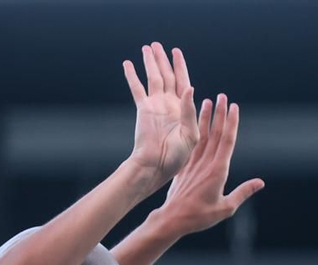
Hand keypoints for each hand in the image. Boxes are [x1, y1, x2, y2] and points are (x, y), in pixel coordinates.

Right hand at [122, 42, 197, 189]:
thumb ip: (190, 111)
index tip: (175, 52)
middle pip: (166, 75)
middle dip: (162, 60)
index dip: (180, 65)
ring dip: (150, 62)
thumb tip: (190, 87)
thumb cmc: (176, 157)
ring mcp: (155, 106)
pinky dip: (132, 76)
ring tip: (146, 48)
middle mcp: (169, 104)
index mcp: (183, 109)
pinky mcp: (143, 110)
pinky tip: (128, 64)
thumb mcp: (190, 135)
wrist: (155, 166)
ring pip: (153, 78)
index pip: (182, 81)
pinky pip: (137, 89)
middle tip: (157, 45)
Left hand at [156, 95, 264, 234]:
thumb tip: (260, 183)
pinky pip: (192, 145)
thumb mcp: (226, 208)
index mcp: (218, 171)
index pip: (227, 141)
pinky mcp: (185, 168)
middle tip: (222, 96)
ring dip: (206, 118)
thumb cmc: (199, 217)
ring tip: (207, 102)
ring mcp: (194, 164)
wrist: (172, 219)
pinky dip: (195, 132)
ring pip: (202, 136)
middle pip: (216, 134)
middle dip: (220, 114)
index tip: (234, 107)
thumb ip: (243, 193)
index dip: (232, 122)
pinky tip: (196, 124)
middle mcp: (206, 163)